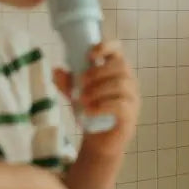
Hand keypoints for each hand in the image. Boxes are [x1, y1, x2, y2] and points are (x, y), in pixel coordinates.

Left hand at [54, 40, 139, 157]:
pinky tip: (89, 111)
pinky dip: (102, 106)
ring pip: (120, 85)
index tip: (89, 55)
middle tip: (80, 83)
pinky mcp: (131, 115)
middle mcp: (128, 81)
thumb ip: (66, 83)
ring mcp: (132, 98)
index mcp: (116, 71)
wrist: (99, 141)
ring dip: (97, 90)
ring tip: (82, 100)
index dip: (106, 47)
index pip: (117, 50)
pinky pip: (120, 105)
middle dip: (97, 72)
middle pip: (120, 66)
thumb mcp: (75, 94)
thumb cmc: (91, 112)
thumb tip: (56, 70)